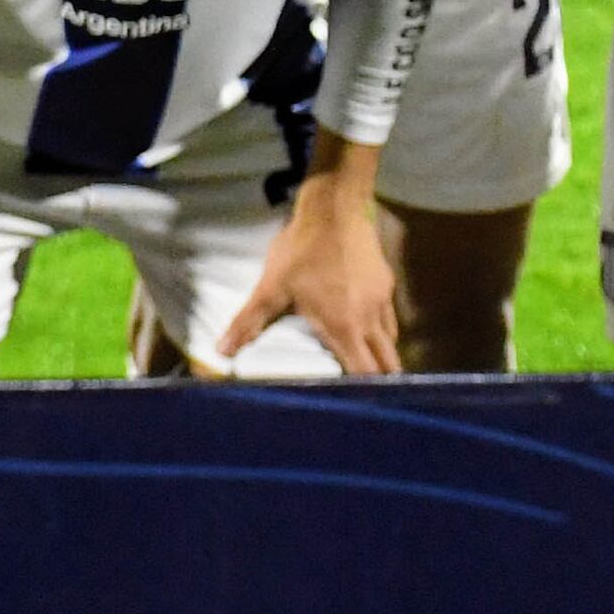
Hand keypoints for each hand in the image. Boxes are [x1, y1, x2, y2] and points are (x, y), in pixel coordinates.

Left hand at [219, 164, 399, 376]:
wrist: (335, 206)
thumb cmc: (301, 249)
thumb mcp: (271, 286)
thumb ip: (249, 322)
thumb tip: (222, 351)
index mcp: (345, 328)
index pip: (365, 374)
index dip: (363, 394)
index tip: (357, 406)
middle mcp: (370, 319)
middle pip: (388, 363)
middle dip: (382, 382)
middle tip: (370, 397)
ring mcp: (382, 299)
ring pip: (392, 340)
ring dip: (382, 356)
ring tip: (369, 366)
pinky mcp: (386, 281)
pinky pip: (390, 316)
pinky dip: (382, 330)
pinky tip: (366, 325)